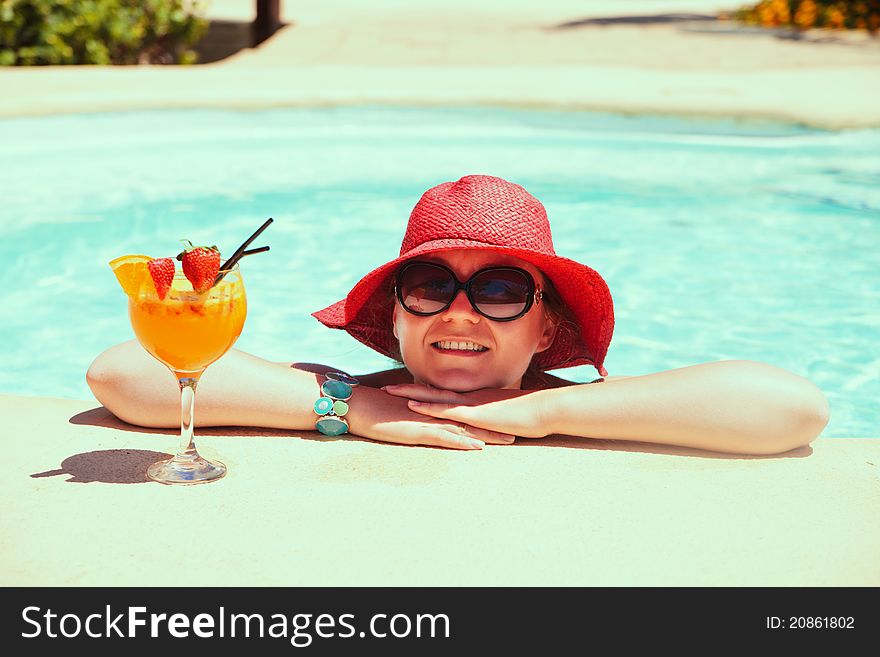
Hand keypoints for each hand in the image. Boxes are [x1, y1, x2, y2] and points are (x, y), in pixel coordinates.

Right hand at [344, 386, 514, 449]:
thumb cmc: (374, 410)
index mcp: (431, 409)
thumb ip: (416, 416)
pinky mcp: (417, 431)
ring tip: (509, 441)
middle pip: (470, 420)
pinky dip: (462, 443)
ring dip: (486, 436)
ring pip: (463, 429)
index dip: (485, 417)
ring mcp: (427, 421)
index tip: (505, 419)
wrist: (356, 404)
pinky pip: (444, 438)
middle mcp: (433, 413)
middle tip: (519, 430)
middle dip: (495, 426)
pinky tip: (477, 448)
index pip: (463, 413)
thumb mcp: (401, 414)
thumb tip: (427, 420)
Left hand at [381, 384, 551, 438]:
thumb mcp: (506, 419)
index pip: (444, 394)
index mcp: (475, 400)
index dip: (423, 391)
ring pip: (434, 398)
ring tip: (388, 392)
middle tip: (385, 388)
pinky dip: (429, 408)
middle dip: (407, 390)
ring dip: (410, 395)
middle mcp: (468, 399)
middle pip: (432, 392)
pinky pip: (448, 410)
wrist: (546, 409)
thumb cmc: (531, 414)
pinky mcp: (476, 415)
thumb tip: (487, 429)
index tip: (404, 390)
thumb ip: (493, 422)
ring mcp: (471, 406)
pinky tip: (413, 407)